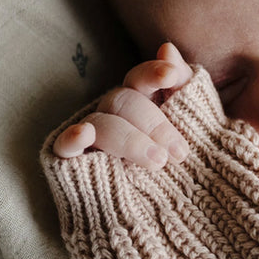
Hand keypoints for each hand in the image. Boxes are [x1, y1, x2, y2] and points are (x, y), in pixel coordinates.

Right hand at [52, 42, 193, 167]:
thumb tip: (167, 47)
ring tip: (158, 161)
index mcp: (141, 100)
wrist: (170, 211)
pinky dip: (73, 138)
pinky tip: (86, 135)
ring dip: (130, 140)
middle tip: (179, 152)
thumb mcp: (195, 123)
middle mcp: (113, 113)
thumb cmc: (181, 162)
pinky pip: (64, 145)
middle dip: (154, 123)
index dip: (153, 73)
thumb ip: (185, 85)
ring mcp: (91, 136)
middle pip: (123, 101)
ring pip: (102, 124)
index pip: (141, 77)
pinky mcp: (73, 162)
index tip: (171, 75)